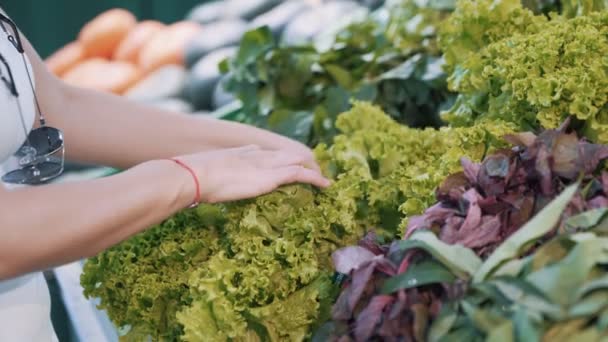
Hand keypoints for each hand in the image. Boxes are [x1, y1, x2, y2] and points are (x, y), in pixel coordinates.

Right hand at [174, 145, 329, 203]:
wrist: (194, 176)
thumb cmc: (195, 178)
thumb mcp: (210, 172)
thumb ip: (220, 172)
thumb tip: (226, 173)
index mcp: (244, 153)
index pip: (269, 153)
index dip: (283, 159)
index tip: (291, 164)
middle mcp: (258, 155)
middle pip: (289, 156)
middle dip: (303, 163)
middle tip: (316, 173)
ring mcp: (266, 165)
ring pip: (298, 163)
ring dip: (313, 171)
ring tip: (325, 180)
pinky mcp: (271, 177)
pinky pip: (299, 175)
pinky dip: (314, 179)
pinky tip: (325, 185)